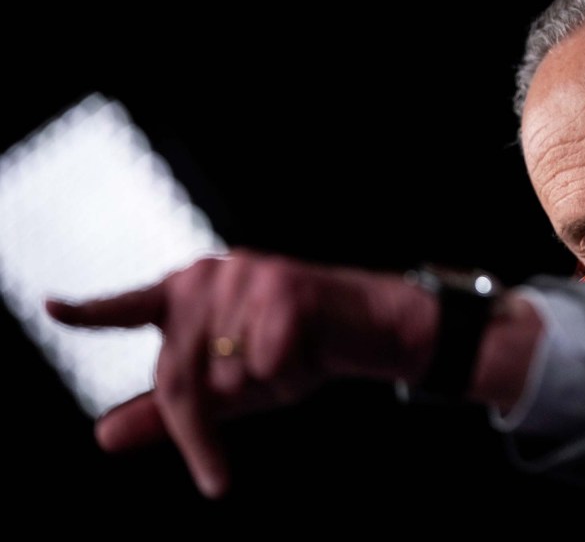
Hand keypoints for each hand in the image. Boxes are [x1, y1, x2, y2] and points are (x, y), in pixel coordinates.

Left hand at [46, 249, 438, 497]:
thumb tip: (102, 437)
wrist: (366, 330)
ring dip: (260, 386)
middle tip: (217, 475)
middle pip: (177, 375)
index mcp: (189, 294)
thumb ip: (168, 412)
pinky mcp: (284, 288)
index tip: (52, 308)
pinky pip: (267, 365)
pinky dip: (290, 373)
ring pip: (226, 374)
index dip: (90, 312)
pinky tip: (310, 349)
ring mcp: (246, 277)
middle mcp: (210, 276)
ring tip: (291, 357)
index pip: (131, 308)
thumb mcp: (229, 391)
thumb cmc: (294, 354)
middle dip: (199, 430)